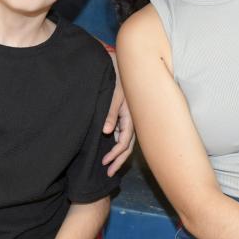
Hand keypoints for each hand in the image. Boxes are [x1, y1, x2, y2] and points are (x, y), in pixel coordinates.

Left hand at [102, 50, 135, 175]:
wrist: (124, 65)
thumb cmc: (117, 79)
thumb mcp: (112, 95)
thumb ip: (110, 113)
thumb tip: (106, 132)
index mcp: (132, 116)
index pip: (124, 141)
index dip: (115, 154)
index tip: (104, 163)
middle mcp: (134, 120)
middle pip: (128, 146)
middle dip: (119, 161)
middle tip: (109, 173)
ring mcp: (132, 119)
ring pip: (128, 142)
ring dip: (119, 155)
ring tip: (110, 167)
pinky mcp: (128, 116)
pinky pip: (125, 134)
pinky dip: (120, 145)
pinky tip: (113, 150)